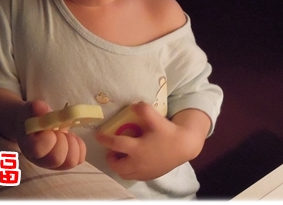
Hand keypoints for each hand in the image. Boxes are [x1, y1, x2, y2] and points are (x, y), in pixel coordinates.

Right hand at [15, 100, 86, 169]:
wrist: (33, 125)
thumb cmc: (31, 117)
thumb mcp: (31, 109)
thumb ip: (35, 109)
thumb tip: (40, 107)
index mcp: (28, 146)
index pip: (38, 149)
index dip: (48, 138)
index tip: (50, 129)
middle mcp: (40, 159)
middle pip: (57, 159)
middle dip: (62, 140)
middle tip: (59, 130)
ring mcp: (54, 163)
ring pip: (70, 161)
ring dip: (72, 144)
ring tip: (65, 134)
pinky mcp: (66, 161)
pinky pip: (79, 158)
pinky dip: (79, 146)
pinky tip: (71, 138)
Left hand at [95, 102, 209, 180]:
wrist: (184, 146)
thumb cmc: (169, 132)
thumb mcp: (157, 119)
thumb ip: (144, 110)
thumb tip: (132, 105)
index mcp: (138, 149)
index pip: (116, 145)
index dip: (105, 139)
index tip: (98, 135)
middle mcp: (139, 163)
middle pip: (117, 166)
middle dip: (110, 158)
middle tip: (111, 150)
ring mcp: (144, 171)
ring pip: (124, 174)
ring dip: (119, 166)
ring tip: (121, 156)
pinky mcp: (150, 176)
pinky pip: (134, 176)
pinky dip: (129, 170)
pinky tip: (132, 161)